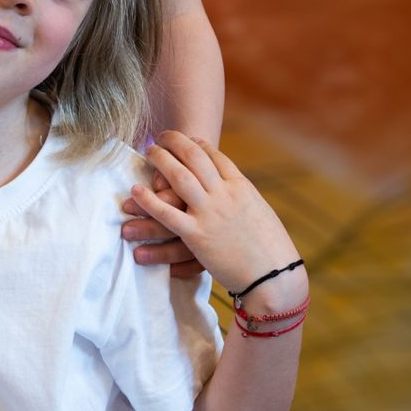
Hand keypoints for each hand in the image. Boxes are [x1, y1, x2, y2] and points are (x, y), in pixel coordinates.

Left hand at [129, 132, 299, 299]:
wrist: (275, 275)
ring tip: (148, 150)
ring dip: (161, 160)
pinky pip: (167, 214)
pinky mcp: (197, 235)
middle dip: (176, 142)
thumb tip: (236, 196)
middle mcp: (225, 194)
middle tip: (162, 135)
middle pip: (195, 157)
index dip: (199, 145)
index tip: (187, 139)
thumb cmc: (273, 250)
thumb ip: (243, 201)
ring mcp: (210, 213)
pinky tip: (135, 190)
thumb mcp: (260, 214)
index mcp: (242, 188)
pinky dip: (149, 200)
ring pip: (179, 177)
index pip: (217, 157)